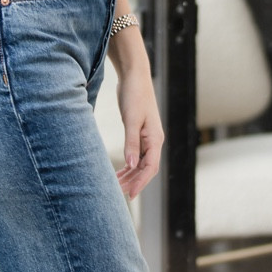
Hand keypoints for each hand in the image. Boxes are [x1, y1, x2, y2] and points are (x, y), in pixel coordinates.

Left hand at [115, 66, 163, 198]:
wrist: (134, 76)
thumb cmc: (134, 95)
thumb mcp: (131, 120)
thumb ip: (131, 143)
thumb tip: (131, 166)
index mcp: (155, 139)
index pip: (150, 168)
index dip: (140, 183)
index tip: (130, 195)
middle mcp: (154, 140)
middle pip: (146, 168)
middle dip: (134, 182)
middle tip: (118, 194)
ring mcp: (147, 137)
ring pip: (141, 163)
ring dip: (130, 175)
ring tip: (116, 185)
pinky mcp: (139, 132)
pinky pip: (136, 154)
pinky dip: (129, 164)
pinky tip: (119, 170)